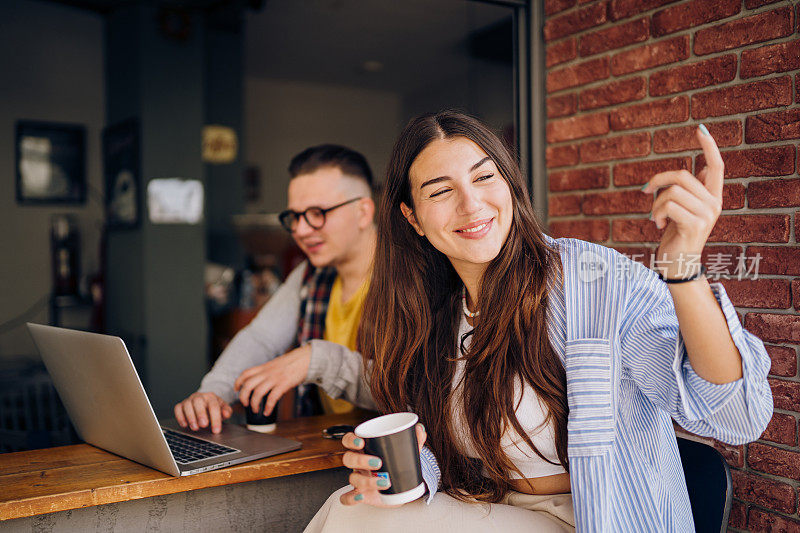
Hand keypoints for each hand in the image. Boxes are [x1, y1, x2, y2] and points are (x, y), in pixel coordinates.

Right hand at [174, 392, 231, 433]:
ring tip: (195, 428)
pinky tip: (185, 425)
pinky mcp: (181, 405)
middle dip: (200, 414)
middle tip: (204, 425)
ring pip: (187, 405)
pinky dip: (180, 417)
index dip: (215, 418)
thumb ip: (227, 411)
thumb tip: (226, 414)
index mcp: (211, 397)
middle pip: (198, 401)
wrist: (204, 402)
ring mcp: (189, 400)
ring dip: (190, 417)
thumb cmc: (214, 408)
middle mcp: (199, 396)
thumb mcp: (223, 408)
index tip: (216, 430)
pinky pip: (177, 408)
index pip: (214, 406)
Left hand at [233, 344, 311, 416]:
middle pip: (248, 385)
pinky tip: (267, 412)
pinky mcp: (283, 384)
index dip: (238, 382)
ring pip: (257, 392)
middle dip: (243, 396)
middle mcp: (267, 372)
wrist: (306, 358)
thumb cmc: (293, 363)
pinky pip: (272, 398)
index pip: (246, 373)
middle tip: (245, 404)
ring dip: (254, 404)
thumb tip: (265, 385)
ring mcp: (275, 378)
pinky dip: (268, 407)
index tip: (236, 389)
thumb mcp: (276, 365)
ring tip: (255, 410)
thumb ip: (268, 373)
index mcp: (264, 367)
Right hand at [339, 423, 426, 506]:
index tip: (361, 442)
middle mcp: (358, 464)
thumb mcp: (405, 453)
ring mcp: (358, 480)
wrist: (400, 490)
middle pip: (348, 458)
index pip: (349, 440)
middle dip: (360, 460)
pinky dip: (352, 498)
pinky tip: (361, 496)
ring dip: (367, 481)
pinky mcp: (360, 495)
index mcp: (365, 450)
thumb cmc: (396, 467)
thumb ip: (414, 440)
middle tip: (378, 462)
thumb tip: (420, 428)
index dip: (351, 440)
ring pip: (352, 478)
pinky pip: (347, 497)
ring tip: (385, 482)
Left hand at [642, 125, 722, 276]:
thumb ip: (693, 191)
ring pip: (672, 192)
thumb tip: (699, 169)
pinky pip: (669, 206)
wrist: (677, 264)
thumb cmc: (677, 235)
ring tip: (655, 217)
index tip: (700, 130)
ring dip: (655, 203)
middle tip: (645, 191)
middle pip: (683, 176)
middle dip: (658, 181)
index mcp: (713, 197)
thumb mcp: (684, 210)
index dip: (709, 147)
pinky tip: (658, 225)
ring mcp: (706, 215)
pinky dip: (657, 214)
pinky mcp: (694, 225)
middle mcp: (714, 204)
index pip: (717, 166)